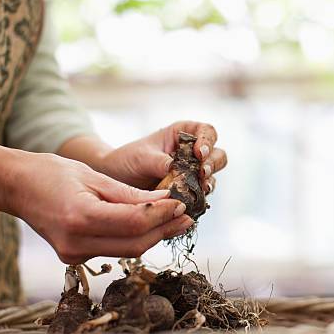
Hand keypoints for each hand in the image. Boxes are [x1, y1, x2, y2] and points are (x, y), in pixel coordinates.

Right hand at [6, 150, 193, 263]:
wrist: (16, 187)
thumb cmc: (52, 173)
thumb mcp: (95, 176)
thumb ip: (131, 193)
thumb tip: (167, 198)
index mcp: (80, 218)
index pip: (134, 223)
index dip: (162, 214)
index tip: (181, 204)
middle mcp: (76, 242)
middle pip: (135, 244)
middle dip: (164, 229)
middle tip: (187, 216)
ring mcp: (73, 254)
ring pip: (127, 250)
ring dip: (154, 235)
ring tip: (176, 220)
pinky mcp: (74, 257)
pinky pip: (114, 249)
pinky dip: (135, 237)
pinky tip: (152, 225)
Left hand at [98, 121, 226, 191]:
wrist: (116, 180)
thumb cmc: (128, 160)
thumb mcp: (142, 157)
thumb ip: (160, 162)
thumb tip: (176, 169)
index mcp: (184, 135)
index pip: (207, 132)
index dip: (208, 141)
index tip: (199, 153)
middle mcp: (193, 153)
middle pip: (217, 155)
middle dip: (213, 164)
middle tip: (203, 172)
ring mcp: (193, 173)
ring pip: (212, 176)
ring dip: (209, 182)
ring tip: (202, 189)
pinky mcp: (190, 192)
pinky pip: (201, 195)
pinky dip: (199, 198)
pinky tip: (193, 201)